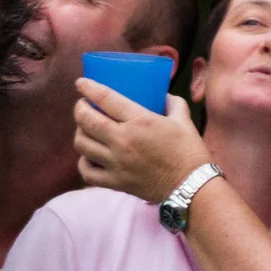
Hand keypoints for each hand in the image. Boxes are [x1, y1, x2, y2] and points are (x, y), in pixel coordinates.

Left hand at [73, 84, 209, 202]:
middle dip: (79, 108)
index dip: (88, 88)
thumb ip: (172, 103)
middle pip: (86, 120)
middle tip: (83, 104)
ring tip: (85, 128)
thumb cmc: (189, 152)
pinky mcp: (116, 182)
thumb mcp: (183, 120)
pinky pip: (87, 172)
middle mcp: (123, 141)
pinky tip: (89, 156)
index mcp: (140, 121)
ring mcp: (116, 163)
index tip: (81, 82)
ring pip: (82, 144)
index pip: (105, 98)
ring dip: (79, 132)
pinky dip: (83, 162)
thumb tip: (163, 96)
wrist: (191, 187)